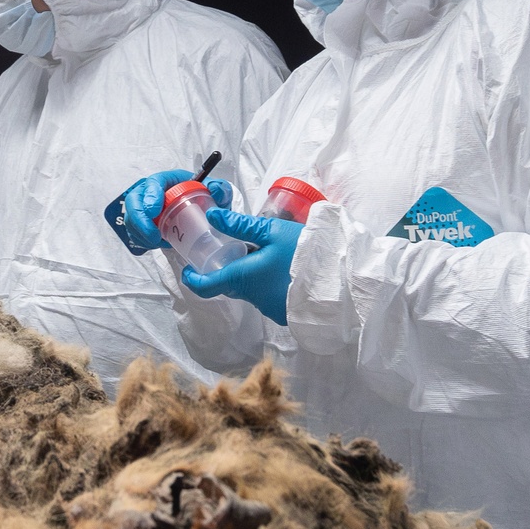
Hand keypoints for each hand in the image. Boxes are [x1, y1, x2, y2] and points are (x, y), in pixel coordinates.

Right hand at [108, 171, 234, 254]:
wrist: (201, 212)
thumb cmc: (205, 199)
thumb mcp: (216, 193)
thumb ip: (220, 189)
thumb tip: (216, 189)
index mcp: (169, 180)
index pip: (154, 182)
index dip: (150, 195)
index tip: (154, 211)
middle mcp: (152, 191)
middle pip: (134, 200)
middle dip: (139, 219)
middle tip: (153, 235)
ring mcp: (144, 207)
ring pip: (131, 217)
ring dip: (140, 232)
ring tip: (156, 242)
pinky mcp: (142, 221)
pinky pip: (133, 230)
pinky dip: (141, 239)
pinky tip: (155, 243)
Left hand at [177, 204, 298, 323]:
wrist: (340, 278)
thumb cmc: (303, 251)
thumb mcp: (271, 230)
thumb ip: (239, 225)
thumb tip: (212, 216)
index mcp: (242, 278)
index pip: (206, 287)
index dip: (193, 279)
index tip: (189, 270)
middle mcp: (252, 298)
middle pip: (230, 285)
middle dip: (228, 270)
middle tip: (235, 249)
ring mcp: (270, 309)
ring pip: (251, 291)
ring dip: (252, 276)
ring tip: (267, 254)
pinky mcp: (286, 312)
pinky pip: (269, 297)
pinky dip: (269, 284)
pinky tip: (284, 268)